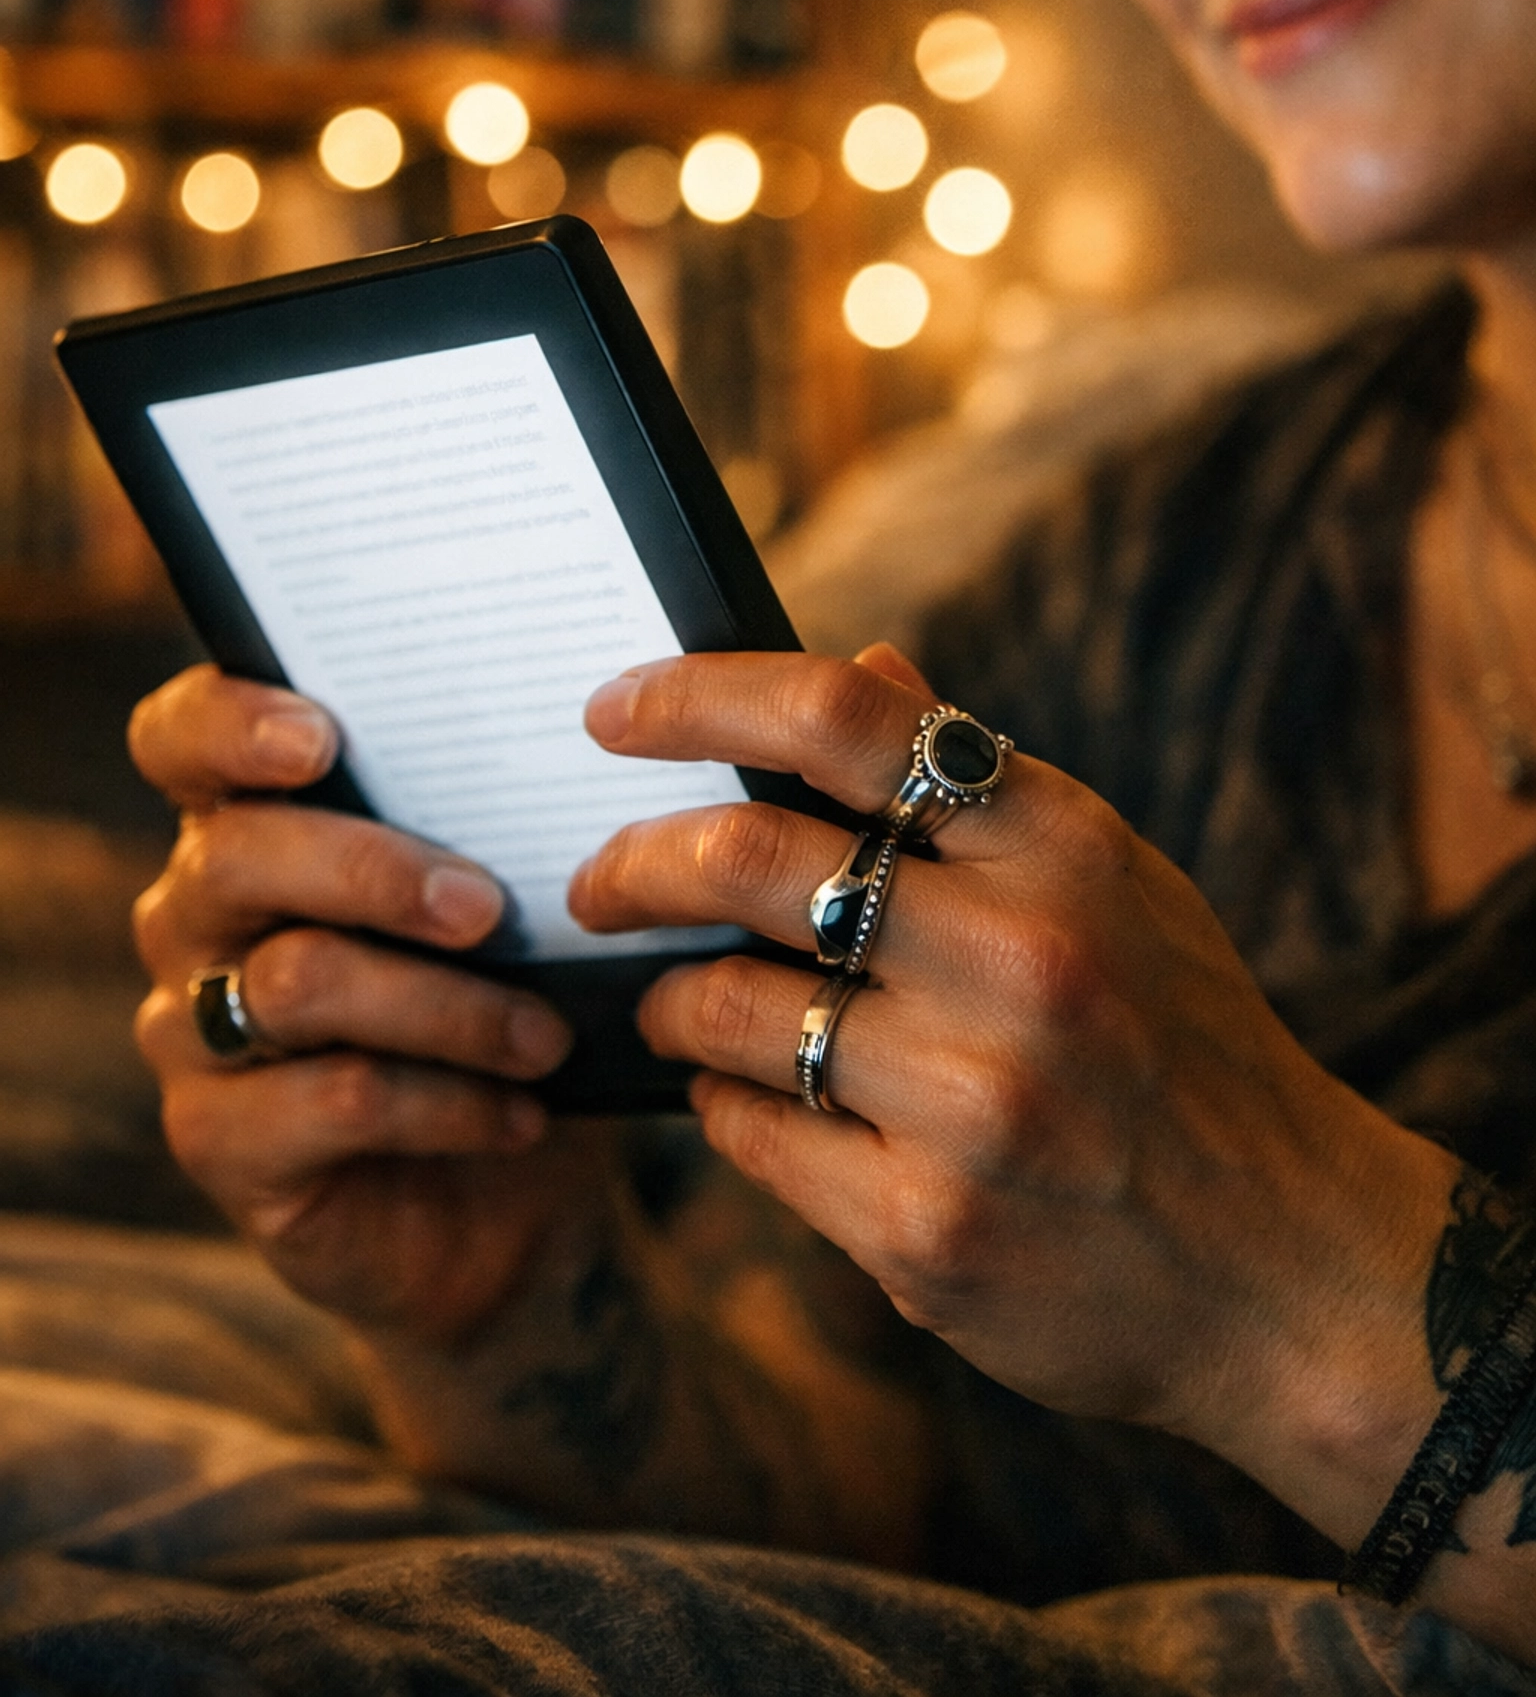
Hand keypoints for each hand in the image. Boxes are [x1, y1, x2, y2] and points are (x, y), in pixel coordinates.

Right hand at [129, 665, 598, 1348]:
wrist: (506, 1202)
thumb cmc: (504, 1006)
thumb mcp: (507, 907)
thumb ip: (492, 823)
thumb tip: (585, 731)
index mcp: (250, 821)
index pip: (181, 739)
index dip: (227, 724)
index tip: (323, 738)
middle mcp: (194, 916)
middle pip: (234, 856)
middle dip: (373, 871)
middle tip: (487, 907)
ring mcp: (191, 1032)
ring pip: (297, 982)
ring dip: (447, 1006)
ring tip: (546, 1037)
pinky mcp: (218, 1141)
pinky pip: (332, 1100)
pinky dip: (448, 1102)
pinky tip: (519, 1114)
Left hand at [570, 643, 1458, 1546]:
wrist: (1293, 1273)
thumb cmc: (1187, 1052)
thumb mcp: (1121, 890)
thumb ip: (985, 789)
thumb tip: (866, 663)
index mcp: (1065, 849)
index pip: (844, 720)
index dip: (703, 696)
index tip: (614, 710)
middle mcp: (1022, 961)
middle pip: (748, 858)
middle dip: (633, 862)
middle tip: (597, 882)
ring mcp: (974, 1103)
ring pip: (724, 1007)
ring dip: (670, 999)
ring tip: (675, 1004)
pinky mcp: (928, 1232)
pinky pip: (749, 1134)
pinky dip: (718, 1103)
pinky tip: (741, 1098)